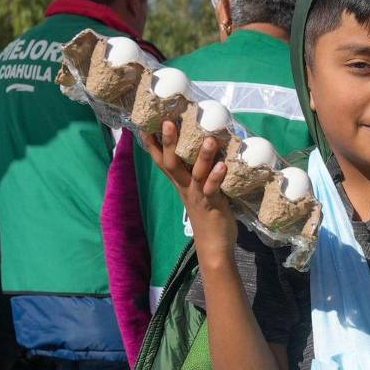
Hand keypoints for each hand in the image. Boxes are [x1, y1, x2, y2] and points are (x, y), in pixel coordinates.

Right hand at [140, 119, 236, 262]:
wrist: (214, 246)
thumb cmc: (209, 215)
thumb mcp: (201, 190)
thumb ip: (201, 173)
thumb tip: (208, 150)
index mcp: (181, 183)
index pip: (162, 160)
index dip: (153, 143)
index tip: (145, 122)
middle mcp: (186, 187)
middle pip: (171, 162)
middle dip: (168, 142)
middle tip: (169, 122)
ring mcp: (198, 196)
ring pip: (195, 173)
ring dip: (202, 156)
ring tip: (209, 139)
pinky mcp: (212, 205)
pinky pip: (213, 189)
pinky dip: (217, 177)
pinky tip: (224, 165)